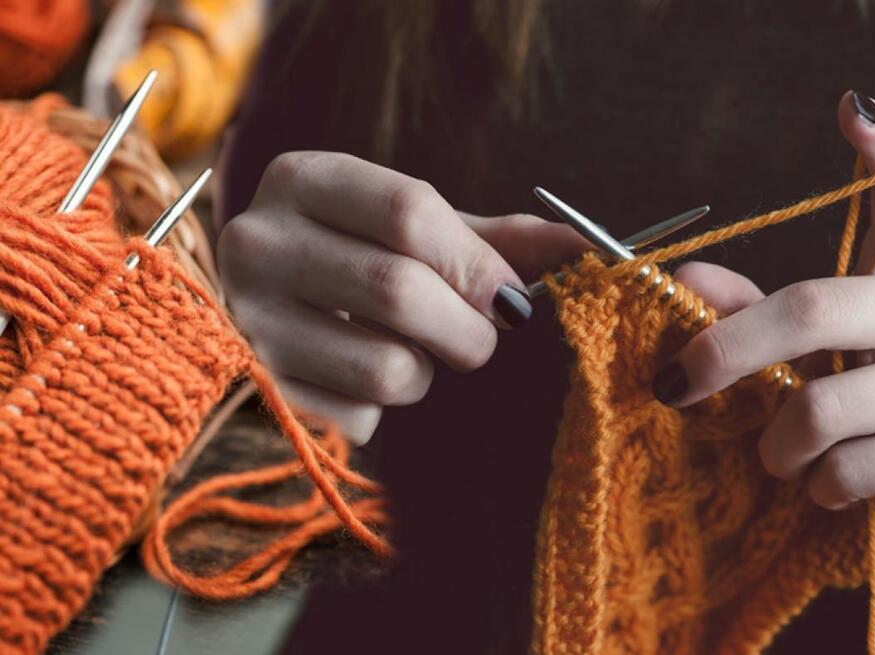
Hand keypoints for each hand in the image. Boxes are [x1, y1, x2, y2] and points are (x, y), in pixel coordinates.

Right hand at [218, 152, 585, 443]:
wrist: (268, 310)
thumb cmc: (357, 261)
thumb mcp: (412, 235)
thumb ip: (493, 240)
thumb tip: (582, 247)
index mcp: (303, 179)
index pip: (409, 210)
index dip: (478, 263)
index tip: (513, 297)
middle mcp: (258, 240)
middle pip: (400, 289)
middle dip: (469, 329)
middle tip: (483, 338)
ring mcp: (248, 319)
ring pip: (386, 366)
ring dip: (427, 373)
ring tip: (410, 353)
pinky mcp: (256, 390)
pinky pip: (359, 416)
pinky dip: (383, 410)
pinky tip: (360, 382)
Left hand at [652, 92, 874, 613]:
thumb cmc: (863, 407)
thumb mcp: (811, 355)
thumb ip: (750, 316)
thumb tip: (681, 280)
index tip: (852, 108)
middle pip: (813, 308)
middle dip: (727, 354)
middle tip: (677, 388)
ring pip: (823, 408)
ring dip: (775, 446)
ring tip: (780, 456)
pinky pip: (849, 469)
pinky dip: (815, 486)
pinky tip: (828, 485)